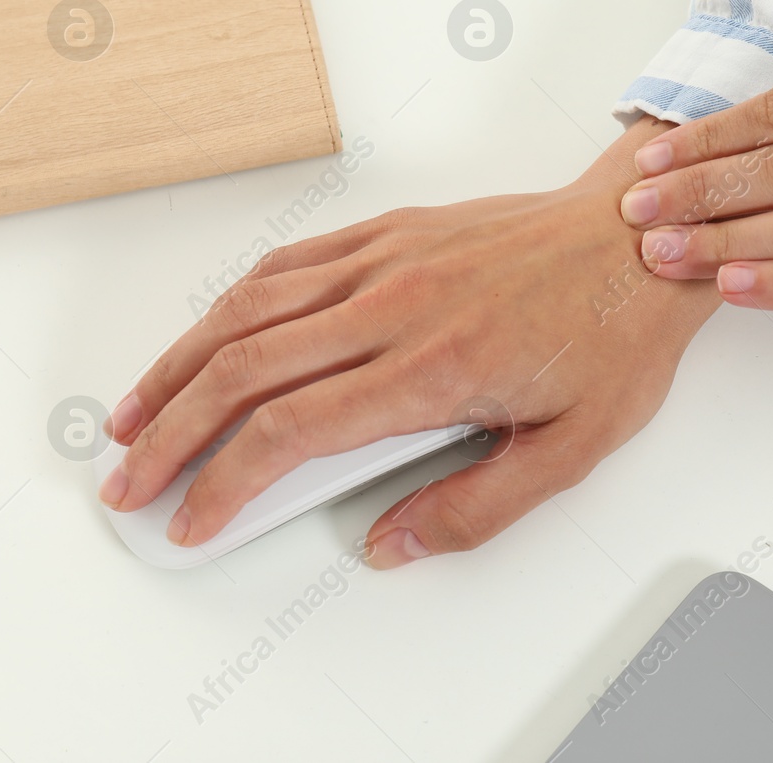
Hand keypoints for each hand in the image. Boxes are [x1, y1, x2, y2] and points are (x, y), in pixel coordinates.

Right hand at [98, 118, 718, 567]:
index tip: (191, 521)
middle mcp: (395, 306)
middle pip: (243, 369)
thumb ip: (476, 506)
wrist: (642, 240)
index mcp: (434, 367)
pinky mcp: (392, 231)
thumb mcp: (572, 448)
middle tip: (130, 482)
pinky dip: (232, 302)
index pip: (289, 430)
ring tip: (134, 413)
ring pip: (247, 309)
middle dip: (169, 433)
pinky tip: (209, 334)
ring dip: (177, 364)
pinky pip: (288, 262)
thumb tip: (389, 542)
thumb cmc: (614, 336)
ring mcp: (387, 260)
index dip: (222, 483)